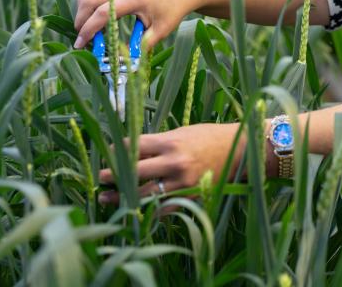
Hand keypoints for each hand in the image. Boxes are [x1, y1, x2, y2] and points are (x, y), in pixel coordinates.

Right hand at [73, 0, 195, 48]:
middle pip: (89, 1)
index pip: (104, 13)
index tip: (80, 44)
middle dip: (80, 21)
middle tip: (83, 40)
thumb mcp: (161, 31)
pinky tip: (101, 23)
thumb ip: (143, 45)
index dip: (89, 29)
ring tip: (92, 32)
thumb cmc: (172, 11)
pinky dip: (91, 8)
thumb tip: (122, 60)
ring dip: (83, 14)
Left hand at [98, 123, 247, 203]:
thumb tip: (130, 152)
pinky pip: (163, 208)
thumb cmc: (209, 137)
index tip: (110, 153)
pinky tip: (136, 209)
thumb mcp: (182, 132)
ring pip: (144, 195)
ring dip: (123, 197)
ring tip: (108, 197)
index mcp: (171, 142)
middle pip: (133, 172)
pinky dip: (148, 209)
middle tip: (101, 177)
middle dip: (112, 175)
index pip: (133, 146)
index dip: (118, 150)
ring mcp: (183, 183)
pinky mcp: (191, 197)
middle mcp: (174, 163)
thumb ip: (158, 143)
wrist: (240, 150)